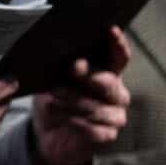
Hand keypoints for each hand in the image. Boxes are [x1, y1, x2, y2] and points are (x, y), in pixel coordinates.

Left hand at [31, 28, 131, 164]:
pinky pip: (95, 129)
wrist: (46, 132)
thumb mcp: (52, 78)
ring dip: (74, 100)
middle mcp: (116, 92)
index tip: (111, 30)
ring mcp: (115, 115)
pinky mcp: (107, 134)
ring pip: (99, 107)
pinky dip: (76, 122)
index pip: (119, 57)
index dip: (117, 44)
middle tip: (73, 67)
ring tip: (53, 96)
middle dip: (89, 75)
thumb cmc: (53, 98)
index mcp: (107, 73)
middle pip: (109, 82)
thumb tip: (59, 51)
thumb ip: (61, 65)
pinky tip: (61, 116)